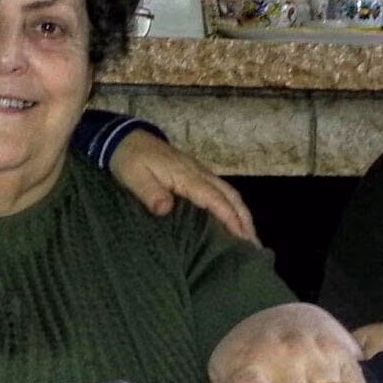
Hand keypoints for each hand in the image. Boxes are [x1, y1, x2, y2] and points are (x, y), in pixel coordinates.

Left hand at [109, 129, 258, 243]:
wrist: (127, 138)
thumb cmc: (130, 160)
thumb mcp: (134, 177)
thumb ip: (150, 193)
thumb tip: (166, 209)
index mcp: (186, 176)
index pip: (214, 199)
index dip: (229, 218)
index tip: (243, 237)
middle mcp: (198, 173)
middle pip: (230, 196)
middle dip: (244, 219)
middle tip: (254, 245)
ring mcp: (199, 173)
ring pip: (228, 193)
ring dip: (242, 213)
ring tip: (250, 237)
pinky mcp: (195, 175)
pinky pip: (221, 191)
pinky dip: (232, 207)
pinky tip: (233, 220)